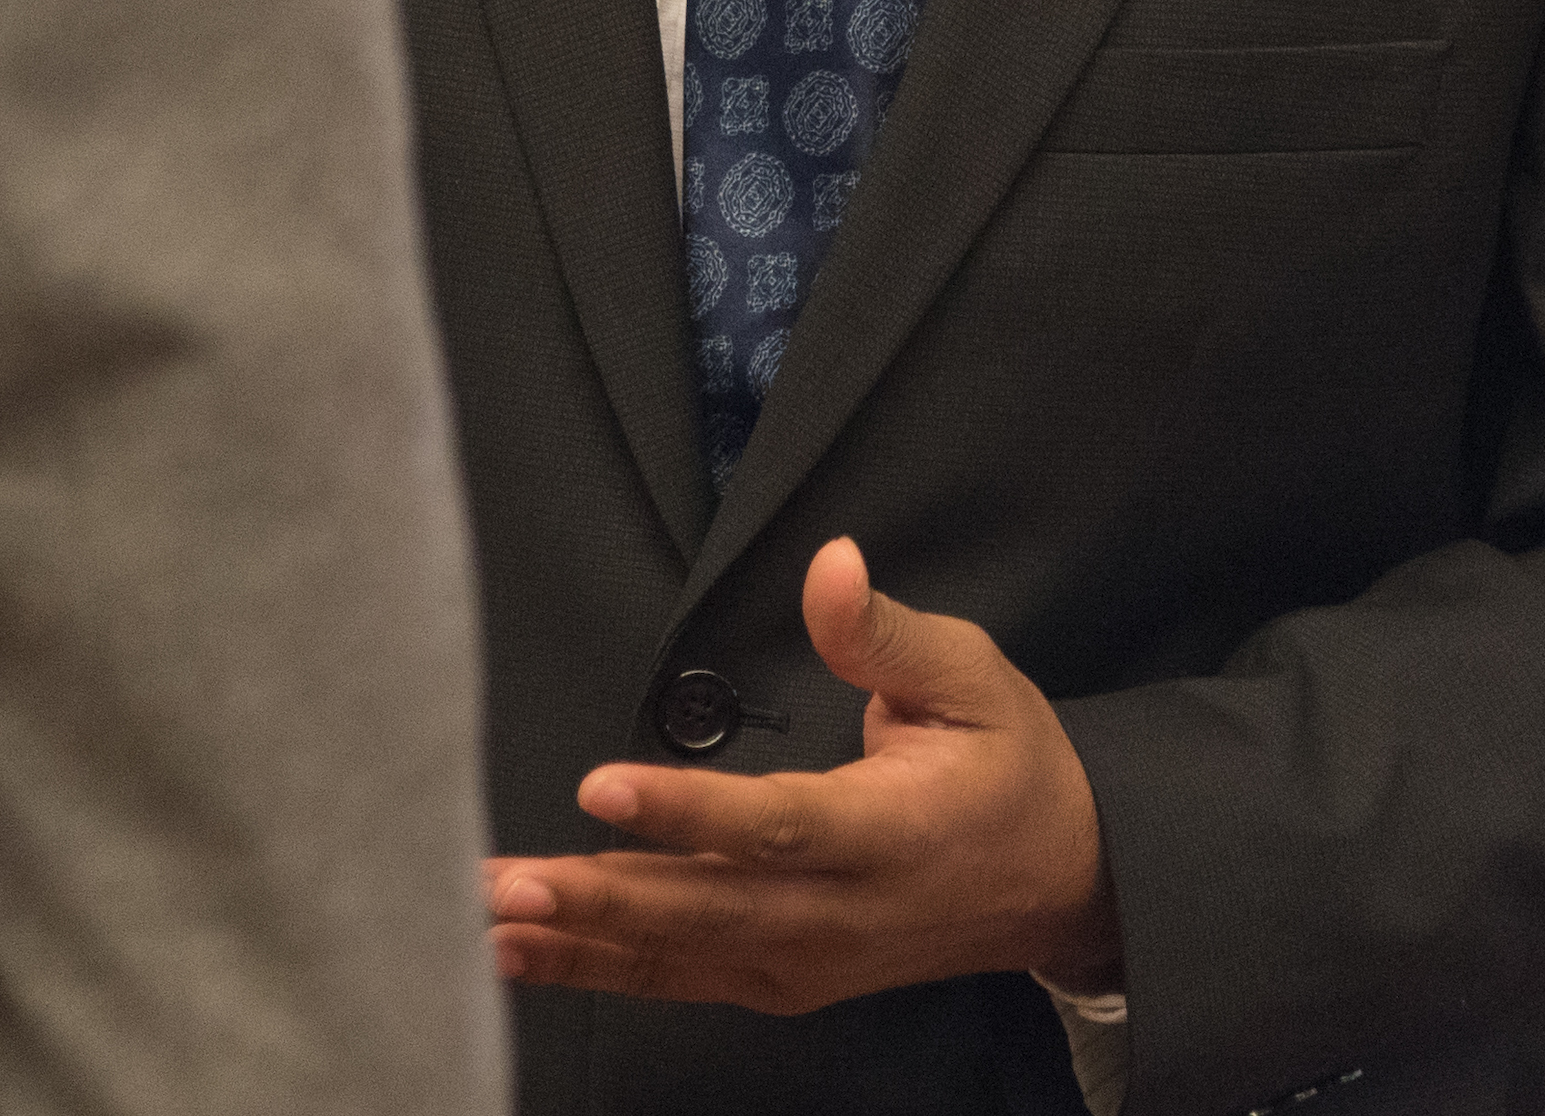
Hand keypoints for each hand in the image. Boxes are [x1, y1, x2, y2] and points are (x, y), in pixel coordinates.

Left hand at [484, 538, 1121, 1012]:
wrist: (1059, 880)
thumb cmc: (1008, 764)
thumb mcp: (971, 677)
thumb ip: (884, 633)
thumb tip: (828, 564)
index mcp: (893, 834)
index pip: (778, 827)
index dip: (688, 814)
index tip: (602, 788)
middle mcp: (844, 915)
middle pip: (707, 910)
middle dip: (599, 896)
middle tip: (501, 882)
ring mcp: (811, 961)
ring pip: (681, 957)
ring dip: (580, 941)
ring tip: (484, 922)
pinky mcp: (784, 980)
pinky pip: (682, 979)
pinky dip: (600, 971)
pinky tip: (526, 955)